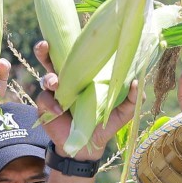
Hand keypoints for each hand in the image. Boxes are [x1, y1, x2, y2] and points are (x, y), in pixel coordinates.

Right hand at [31, 41, 135, 161]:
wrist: (88, 148)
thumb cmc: (104, 124)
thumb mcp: (122, 112)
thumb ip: (132, 98)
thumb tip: (138, 82)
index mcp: (82, 75)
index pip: (72, 54)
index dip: (65, 42)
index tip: (63, 34)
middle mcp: (66, 80)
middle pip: (50, 59)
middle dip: (44, 50)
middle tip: (45, 46)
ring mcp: (54, 93)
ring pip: (44, 77)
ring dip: (49, 78)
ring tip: (55, 84)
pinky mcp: (45, 108)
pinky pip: (44, 100)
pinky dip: (51, 104)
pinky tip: (59, 110)